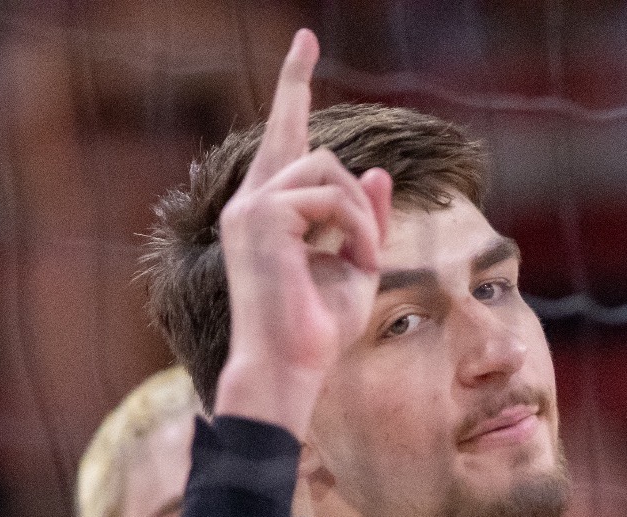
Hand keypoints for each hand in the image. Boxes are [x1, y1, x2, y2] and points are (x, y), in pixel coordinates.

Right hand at [211, 28, 392, 436]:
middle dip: (355, 203)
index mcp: (266, 209)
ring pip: (330, 171)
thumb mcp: (355, 265)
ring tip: (355, 266)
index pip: (282, 133)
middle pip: (315, 147)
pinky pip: (333, 198)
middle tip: (362, 257)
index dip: (294, 84)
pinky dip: (356, 231)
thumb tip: (375, 173)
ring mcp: (251, 206)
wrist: (289, 369)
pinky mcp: (262, 216)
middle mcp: (251, 201)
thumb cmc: (316, 331)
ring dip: (359, 222)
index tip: (306, 38)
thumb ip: (363, 218)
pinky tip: (350, 264)